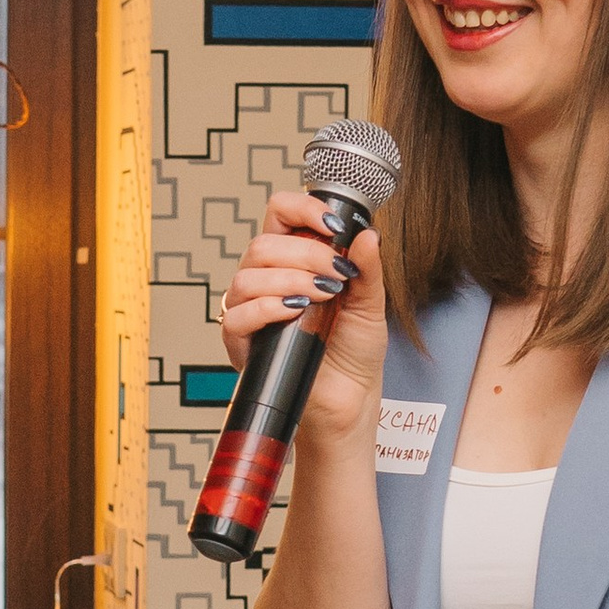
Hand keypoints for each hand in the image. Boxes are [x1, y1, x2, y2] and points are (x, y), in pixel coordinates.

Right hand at [219, 188, 386, 439]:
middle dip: (306, 255)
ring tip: (321, 299)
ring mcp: (252, 310)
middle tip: (336, 277)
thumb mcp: (370, 304)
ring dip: (289, 281)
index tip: (332, 225)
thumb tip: (367, 234)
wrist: (349, 399)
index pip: (281, 214)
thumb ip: (367, 269)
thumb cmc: (355, 353)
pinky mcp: (242, 342)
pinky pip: (237, 315)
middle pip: (263, 244)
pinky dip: (267, 309)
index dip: (302, 209)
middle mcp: (268, 280)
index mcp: (295, 261)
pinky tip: (294, 313)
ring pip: (248, 275)